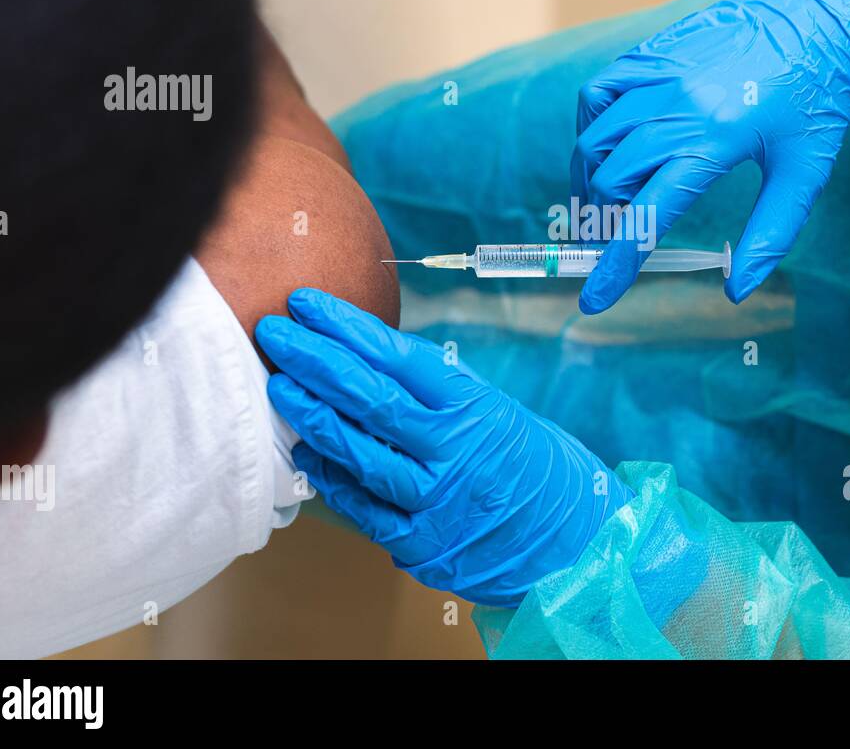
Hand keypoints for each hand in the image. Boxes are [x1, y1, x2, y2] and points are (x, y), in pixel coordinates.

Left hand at [256, 288, 632, 607]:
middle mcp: (453, 451)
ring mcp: (435, 501)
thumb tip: (366, 358)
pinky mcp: (422, 544)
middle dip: (314, 360)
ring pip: (358, 452)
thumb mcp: (494, 411)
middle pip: (369, 399)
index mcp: (474, 407)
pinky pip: (363, 508)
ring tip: (278, 385)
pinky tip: (305, 454)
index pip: (397, 357)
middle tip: (274, 331)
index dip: (347, 328)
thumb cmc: (529, 466)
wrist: (574, 539)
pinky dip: (331, 479)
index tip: (307, 304)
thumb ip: (435, 391)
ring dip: (311, 416)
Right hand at [571, 0, 849, 311]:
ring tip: (607, 206)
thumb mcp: (805, 176)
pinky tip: (607, 148)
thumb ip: (769, 237)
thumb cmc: (820, 100)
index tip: (594, 300)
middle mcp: (678, 104)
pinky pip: (599, 92)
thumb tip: (736, 292)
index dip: (617, 263)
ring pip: (596, 138)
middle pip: (611, 179)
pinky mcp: (653, 50)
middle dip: (604, 223)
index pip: (648, 214)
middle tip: (616, 243)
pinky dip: (591, 127)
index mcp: (716, 139)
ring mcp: (660, 72)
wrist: (825, 18)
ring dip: (591, 182)